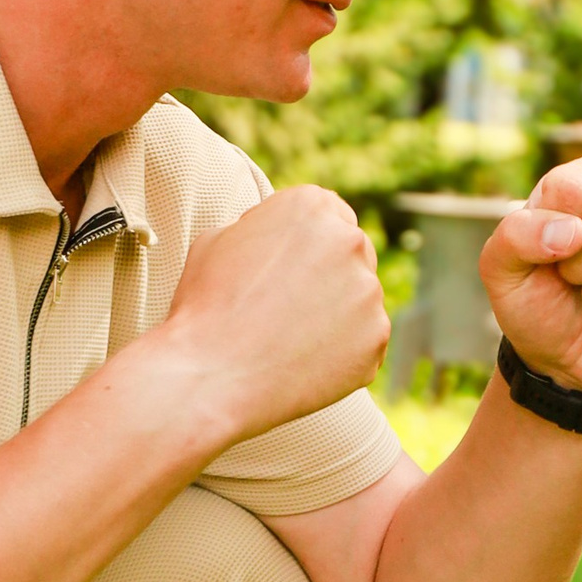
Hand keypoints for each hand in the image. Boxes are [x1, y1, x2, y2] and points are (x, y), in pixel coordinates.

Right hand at [155, 184, 388, 442]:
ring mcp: (368, 290)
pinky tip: (303, 363)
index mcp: (311, 206)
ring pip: (359, 299)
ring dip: (336, 314)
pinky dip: (342, 352)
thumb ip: (262, 228)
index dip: (309, 242)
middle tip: (290, 307)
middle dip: (328, 276)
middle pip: (351, 253)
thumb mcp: (219, 240)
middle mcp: (349, 240)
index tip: (291, 267)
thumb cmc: (205, 307)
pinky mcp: (377, 336)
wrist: (212, 376)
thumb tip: (276, 236)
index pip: (329, 214)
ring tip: (288, 340)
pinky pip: (364, 341)